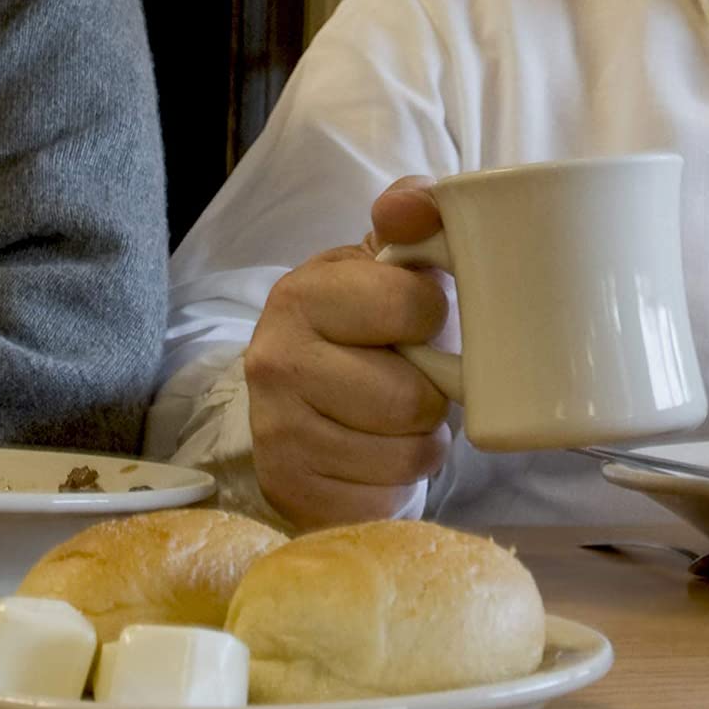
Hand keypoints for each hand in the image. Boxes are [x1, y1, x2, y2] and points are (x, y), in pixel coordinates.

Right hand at [245, 175, 454, 529]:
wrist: (303, 402)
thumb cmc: (363, 325)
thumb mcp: (381, 261)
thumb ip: (408, 213)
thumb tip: (420, 206)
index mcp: (301, 293)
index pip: (413, 307)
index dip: (434, 317)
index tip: (417, 321)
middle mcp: (274, 361)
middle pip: (413, 398)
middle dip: (430, 394)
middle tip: (409, 380)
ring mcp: (278, 434)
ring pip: (405, 455)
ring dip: (418, 443)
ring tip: (393, 420)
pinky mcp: (292, 493)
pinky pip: (385, 502)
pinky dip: (394, 487)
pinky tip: (372, 460)